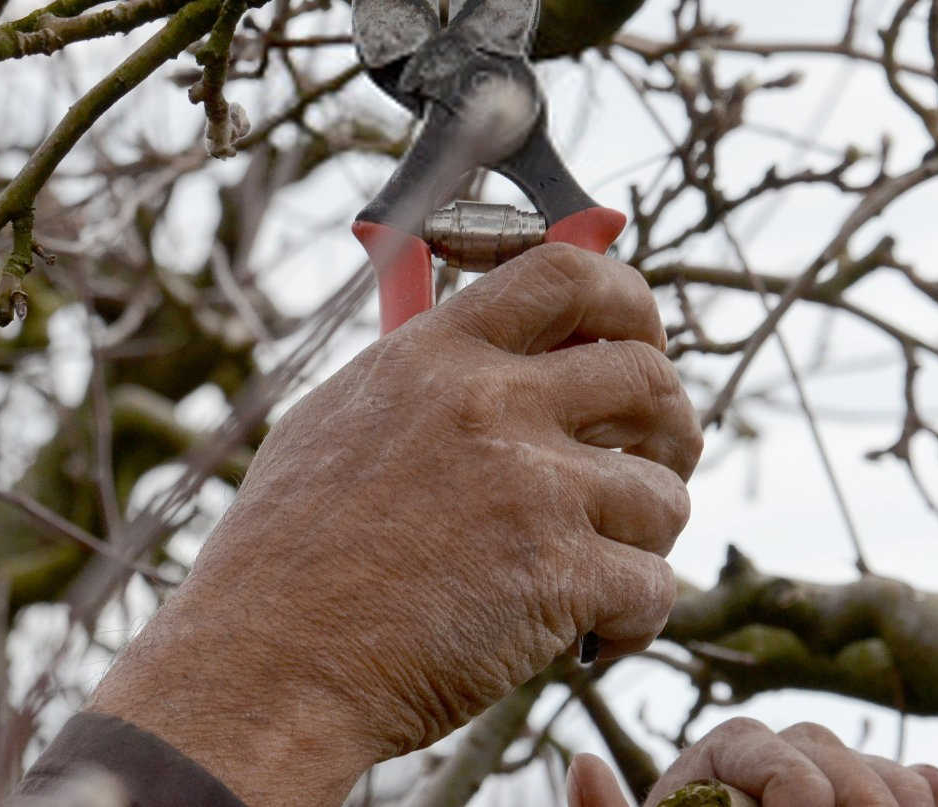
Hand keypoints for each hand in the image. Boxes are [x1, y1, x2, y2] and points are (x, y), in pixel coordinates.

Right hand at [90, 245, 700, 806]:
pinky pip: (654, 584)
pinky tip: (595, 631)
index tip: (639, 335)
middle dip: (672, 420)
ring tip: (606, 561)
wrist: (266, 667)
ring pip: (664, 490)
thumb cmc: (285, 553)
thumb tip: (495, 346)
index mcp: (437, 353)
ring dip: (650, 531)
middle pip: (648, 371)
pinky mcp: (557, 579)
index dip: (626, 296)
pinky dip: (637, 616)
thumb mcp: (337, 419)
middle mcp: (493, 403)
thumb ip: (422, 373)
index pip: (566, 271)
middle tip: (656, 455)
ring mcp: (531, 488)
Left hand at [567, 719, 937, 806]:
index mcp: (711, 761)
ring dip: (892, 787)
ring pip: (864, 767)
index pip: (755, 745)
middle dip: (852, 786)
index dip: (792, 781)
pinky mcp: (855, 806)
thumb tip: (579, 762)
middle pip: (818, 747)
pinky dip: (922, 790)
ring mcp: (819, 785)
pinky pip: (898, 787)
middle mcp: (767, 762)